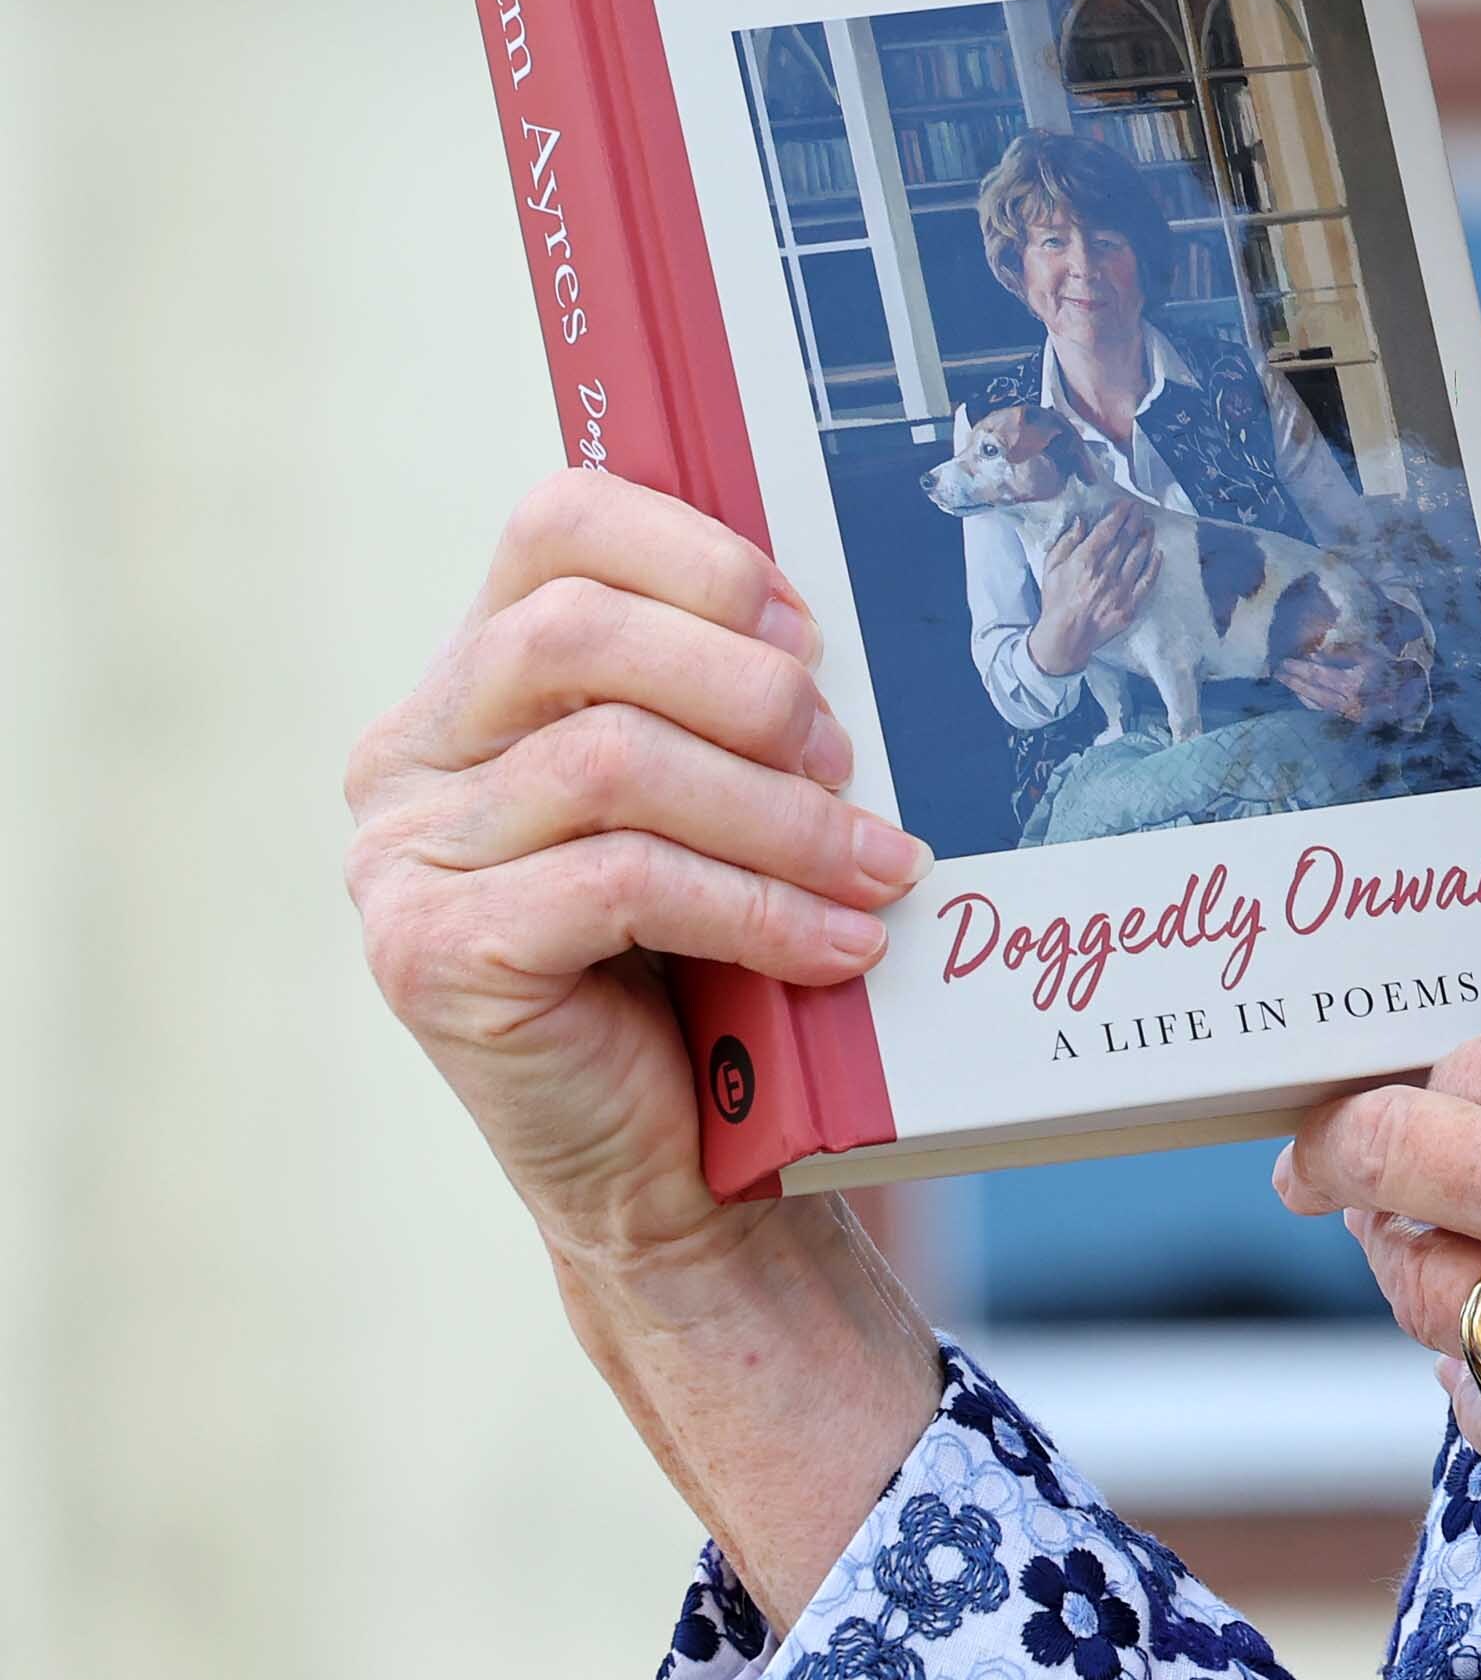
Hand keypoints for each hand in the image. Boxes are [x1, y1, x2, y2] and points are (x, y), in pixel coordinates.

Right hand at [346, 471, 923, 1262]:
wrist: (664, 1155)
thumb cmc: (700, 952)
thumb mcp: (709, 792)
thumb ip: (721, 696)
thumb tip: (824, 628)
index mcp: (471, 678)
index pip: (555, 523)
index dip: (698, 553)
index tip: (806, 630)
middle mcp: (411, 755)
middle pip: (573, 631)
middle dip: (746, 685)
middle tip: (846, 760)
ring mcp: (404, 857)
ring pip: (611, 761)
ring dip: (779, 814)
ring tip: (877, 867)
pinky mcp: (433, 955)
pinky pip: (621, 883)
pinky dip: (759, 907)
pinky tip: (841, 943)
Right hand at [1023, 501, 1156, 680]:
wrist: (1065, 638)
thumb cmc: (1055, 601)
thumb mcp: (1051, 568)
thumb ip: (1066, 542)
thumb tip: (1081, 521)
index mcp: (1084, 562)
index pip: (1106, 531)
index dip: (1118, 514)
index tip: (1126, 504)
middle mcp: (1105, 573)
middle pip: (1125, 540)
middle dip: (1134, 520)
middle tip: (1140, 509)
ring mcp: (1120, 589)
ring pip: (1138, 556)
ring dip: (1146, 538)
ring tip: (1149, 526)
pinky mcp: (1130, 605)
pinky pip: (1147, 581)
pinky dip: (1154, 565)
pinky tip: (1158, 553)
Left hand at [1273, 597, 1430, 726]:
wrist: (1411, 695)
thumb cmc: (1392, 668)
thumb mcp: (1370, 653)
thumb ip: (1345, 651)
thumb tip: (1319, 649)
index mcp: (1350, 683)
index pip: (1316, 675)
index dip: (1299, 668)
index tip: (1285, 660)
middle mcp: (1346, 701)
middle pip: (1311, 690)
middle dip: (1293, 680)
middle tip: (1278, 671)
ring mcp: (1348, 711)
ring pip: (1316, 702)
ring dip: (1298, 692)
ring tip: (1285, 681)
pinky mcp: (1350, 717)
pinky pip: (1325, 709)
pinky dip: (1310, 702)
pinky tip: (1302, 695)